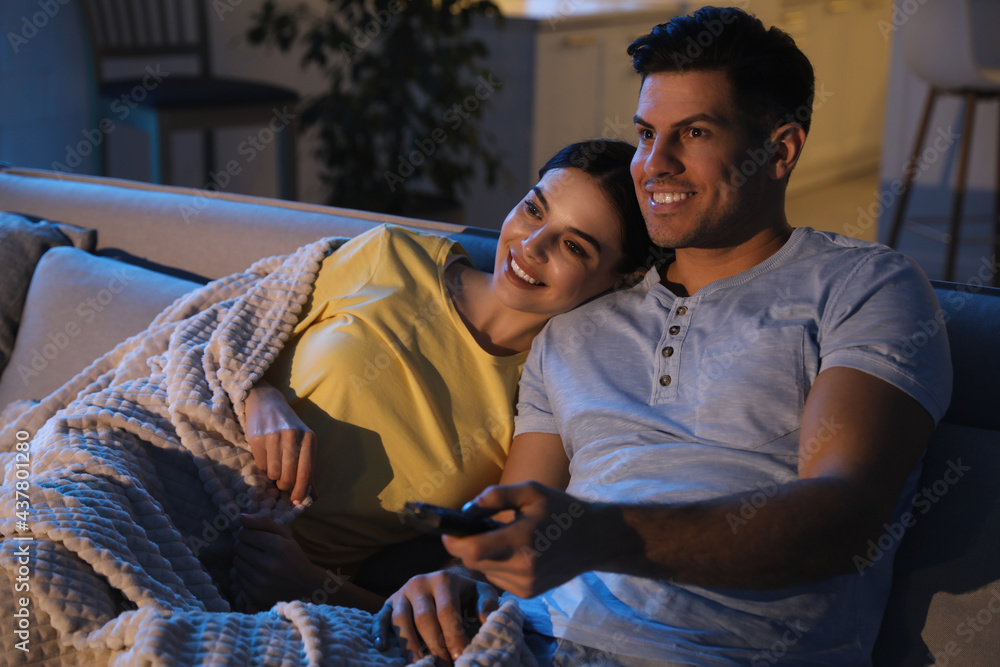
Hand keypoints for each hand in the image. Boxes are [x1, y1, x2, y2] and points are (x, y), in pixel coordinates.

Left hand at [233, 514, 327, 609]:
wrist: (305, 585)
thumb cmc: (294, 556)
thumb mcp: (285, 535)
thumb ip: (264, 523)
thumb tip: (241, 517)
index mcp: (279, 547)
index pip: (246, 533)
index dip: (245, 531)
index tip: (251, 533)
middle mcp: (269, 565)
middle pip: (238, 547)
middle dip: (243, 543)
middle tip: (254, 546)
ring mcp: (261, 581)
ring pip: (236, 561)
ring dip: (242, 557)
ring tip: (255, 558)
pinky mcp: (255, 593)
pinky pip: (236, 576)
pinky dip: (243, 571)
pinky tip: (255, 571)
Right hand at [244, 381, 315, 503]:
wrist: (267, 403)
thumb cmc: (289, 429)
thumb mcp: (304, 444)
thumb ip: (309, 470)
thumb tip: (314, 497)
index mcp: (309, 438)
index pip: (306, 472)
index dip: (301, 491)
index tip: (296, 502)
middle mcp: (293, 436)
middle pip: (289, 476)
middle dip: (285, 484)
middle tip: (282, 481)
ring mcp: (274, 436)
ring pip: (274, 473)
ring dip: (273, 475)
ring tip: (274, 465)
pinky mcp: (257, 438)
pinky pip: (261, 465)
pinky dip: (263, 465)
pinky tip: (266, 454)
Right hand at [373, 569, 498, 663]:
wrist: (442, 582)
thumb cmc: (464, 593)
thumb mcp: (480, 591)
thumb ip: (487, 602)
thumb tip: (486, 618)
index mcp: (443, 580)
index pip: (447, 611)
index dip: (453, 635)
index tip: (460, 656)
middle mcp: (420, 583)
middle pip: (424, 618)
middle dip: (433, 645)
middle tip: (442, 665)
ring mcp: (402, 592)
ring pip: (401, 619)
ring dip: (409, 645)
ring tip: (418, 664)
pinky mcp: (389, 602)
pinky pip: (381, 617)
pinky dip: (379, 632)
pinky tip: (382, 648)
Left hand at [442, 482, 602, 597]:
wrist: (594, 539)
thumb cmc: (561, 510)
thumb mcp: (530, 491)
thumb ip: (496, 496)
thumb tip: (466, 509)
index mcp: (522, 540)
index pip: (473, 550)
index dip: (454, 542)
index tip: (447, 531)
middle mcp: (523, 568)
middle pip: (474, 562)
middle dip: (466, 546)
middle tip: (473, 529)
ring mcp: (526, 585)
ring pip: (485, 572)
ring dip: (482, 556)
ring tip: (498, 538)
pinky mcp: (529, 593)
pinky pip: (498, 579)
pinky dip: (496, 565)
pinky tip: (512, 551)